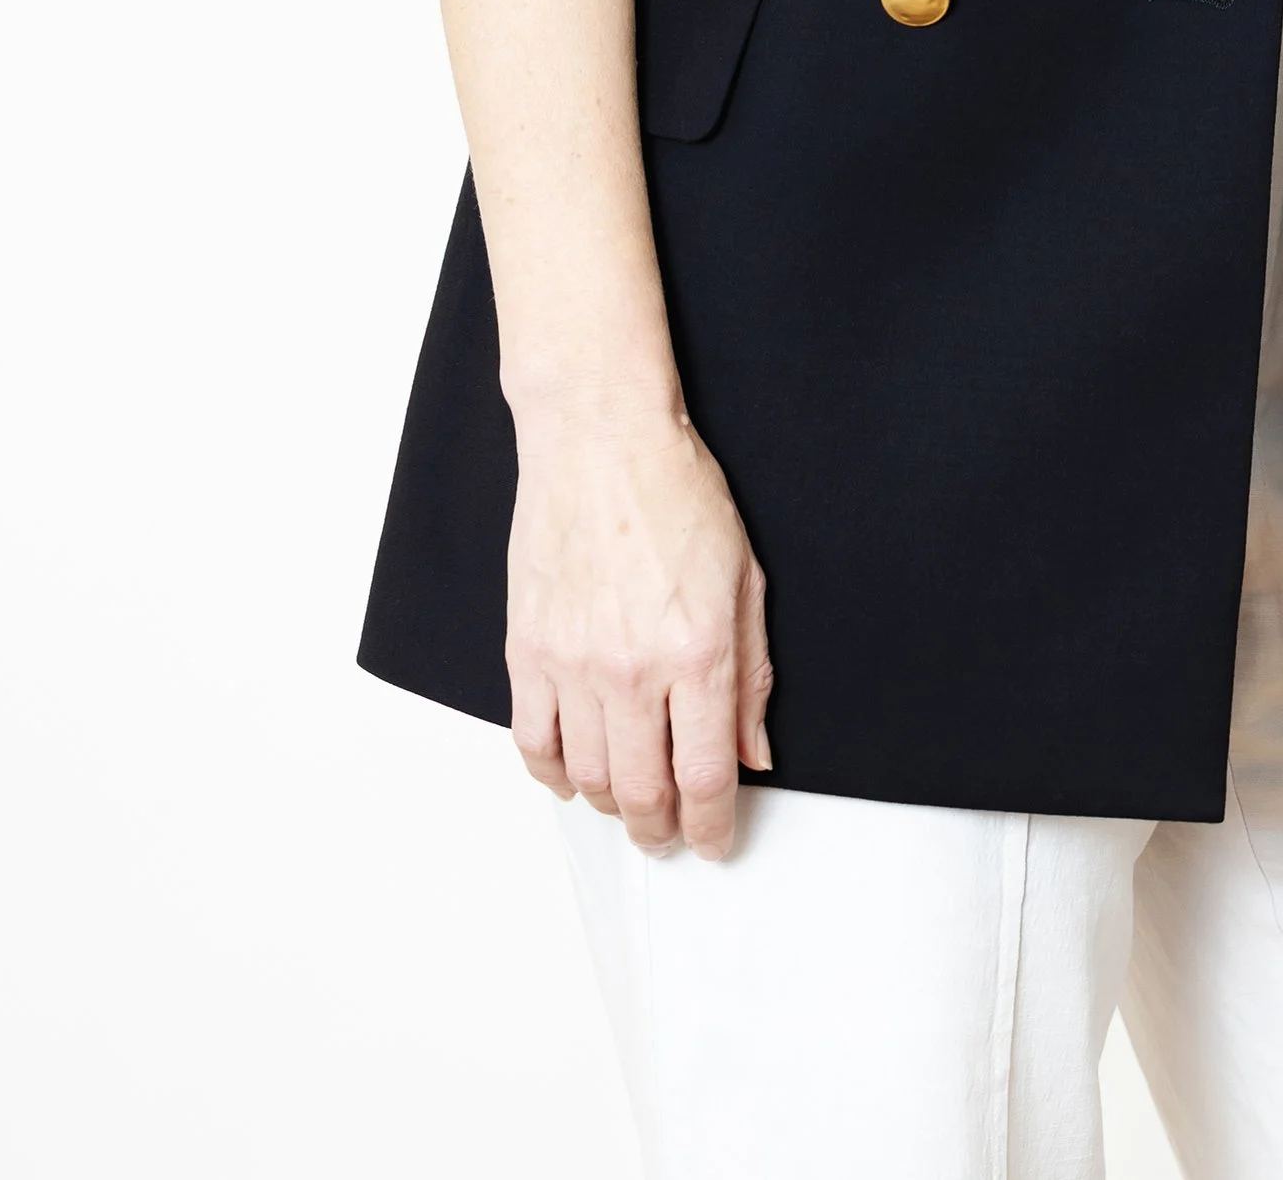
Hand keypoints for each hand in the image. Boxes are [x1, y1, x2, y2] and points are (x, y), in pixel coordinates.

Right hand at [503, 403, 771, 855]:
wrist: (600, 441)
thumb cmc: (675, 492)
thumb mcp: (745, 578)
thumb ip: (754, 675)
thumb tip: (754, 751)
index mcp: (699, 651)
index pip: (706, 776)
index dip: (712, 826)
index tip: (713, 840)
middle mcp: (633, 669)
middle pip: (644, 794)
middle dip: (662, 830)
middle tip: (670, 834)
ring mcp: (574, 664)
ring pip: (588, 779)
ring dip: (612, 808)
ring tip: (629, 806)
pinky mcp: (528, 651)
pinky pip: (533, 743)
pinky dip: (553, 776)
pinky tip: (573, 776)